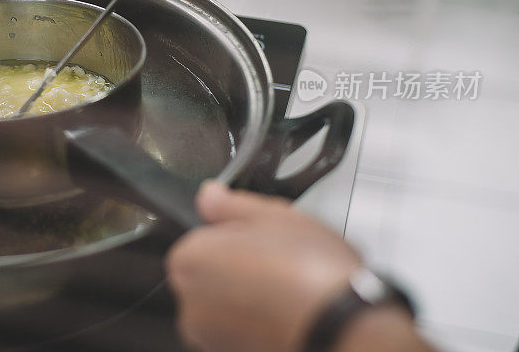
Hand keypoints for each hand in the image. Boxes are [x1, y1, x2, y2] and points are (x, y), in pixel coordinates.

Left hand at [166, 181, 361, 351]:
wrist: (342, 328)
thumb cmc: (309, 272)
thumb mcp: (272, 215)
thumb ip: (230, 204)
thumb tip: (208, 195)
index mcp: (190, 260)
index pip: (202, 237)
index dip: (236, 234)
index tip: (262, 237)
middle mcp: (190, 304)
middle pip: (211, 273)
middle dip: (239, 266)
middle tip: (280, 261)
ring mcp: (210, 338)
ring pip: (226, 304)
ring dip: (250, 295)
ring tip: (289, 288)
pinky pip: (242, 330)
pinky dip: (259, 322)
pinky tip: (289, 312)